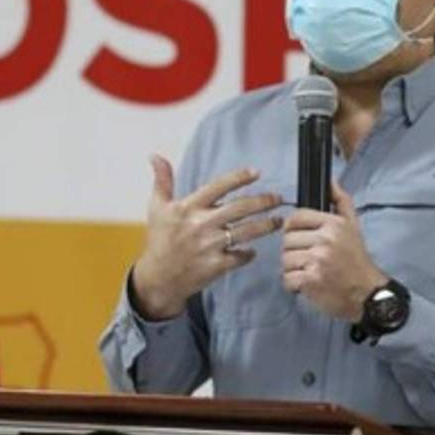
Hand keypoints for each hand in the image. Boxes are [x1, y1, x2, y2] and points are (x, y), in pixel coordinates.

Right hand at [132, 156, 283, 319]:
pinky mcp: (216, 266)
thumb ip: (162, 181)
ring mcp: (210, 246)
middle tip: (279, 198)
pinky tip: (254, 250)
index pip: (218, 186)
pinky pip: (241, 257)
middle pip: (240, 208)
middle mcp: (201, 224)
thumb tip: (155, 156)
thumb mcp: (157, 208)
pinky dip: (249, 254)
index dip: (239, 178)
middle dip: (264, 201)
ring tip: (279, 221)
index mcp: (188, 207)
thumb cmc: (159, 240)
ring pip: (246, 232)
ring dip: (266, 225)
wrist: (158, 278)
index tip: (257, 172)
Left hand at [282, 181, 387, 321]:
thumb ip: (341, 201)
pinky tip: (307, 284)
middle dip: (294, 251)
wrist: (367, 293)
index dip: (294, 229)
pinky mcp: (311, 281)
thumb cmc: (357, 260)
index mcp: (333, 224)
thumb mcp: (353, 226)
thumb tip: (330, 181)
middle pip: (287, 240)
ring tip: (308, 271)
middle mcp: (325, 240)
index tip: (302, 239)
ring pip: (285, 259)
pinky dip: (293, 284)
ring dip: (293, 268)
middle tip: (308, 259)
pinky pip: (287, 278)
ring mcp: (317, 261)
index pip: (296, 218)